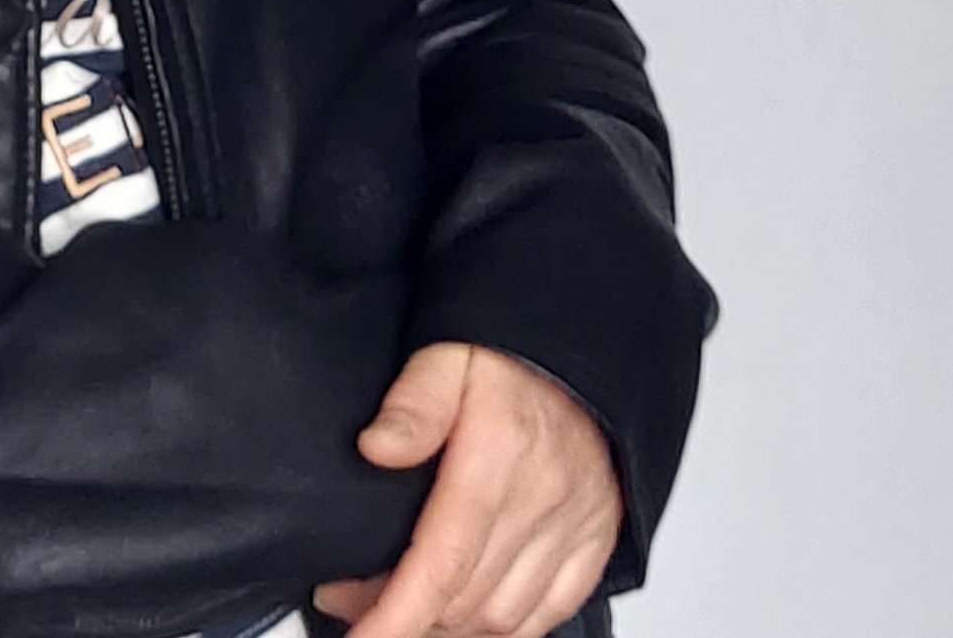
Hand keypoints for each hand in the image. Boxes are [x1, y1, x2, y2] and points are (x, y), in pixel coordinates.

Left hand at [315, 341, 622, 637]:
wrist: (583, 344)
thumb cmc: (513, 351)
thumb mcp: (448, 351)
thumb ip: (414, 401)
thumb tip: (376, 447)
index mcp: (500, 451)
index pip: (442, 561)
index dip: (394, 615)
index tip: (360, 637)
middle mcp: (543, 496)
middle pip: (464, 598)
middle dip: (402, 614)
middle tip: (355, 596)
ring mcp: (576, 522)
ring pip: (504, 617)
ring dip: (450, 624)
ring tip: (406, 603)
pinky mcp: (597, 535)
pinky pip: (552, 612)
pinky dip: (506, 625)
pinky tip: (470, 610)